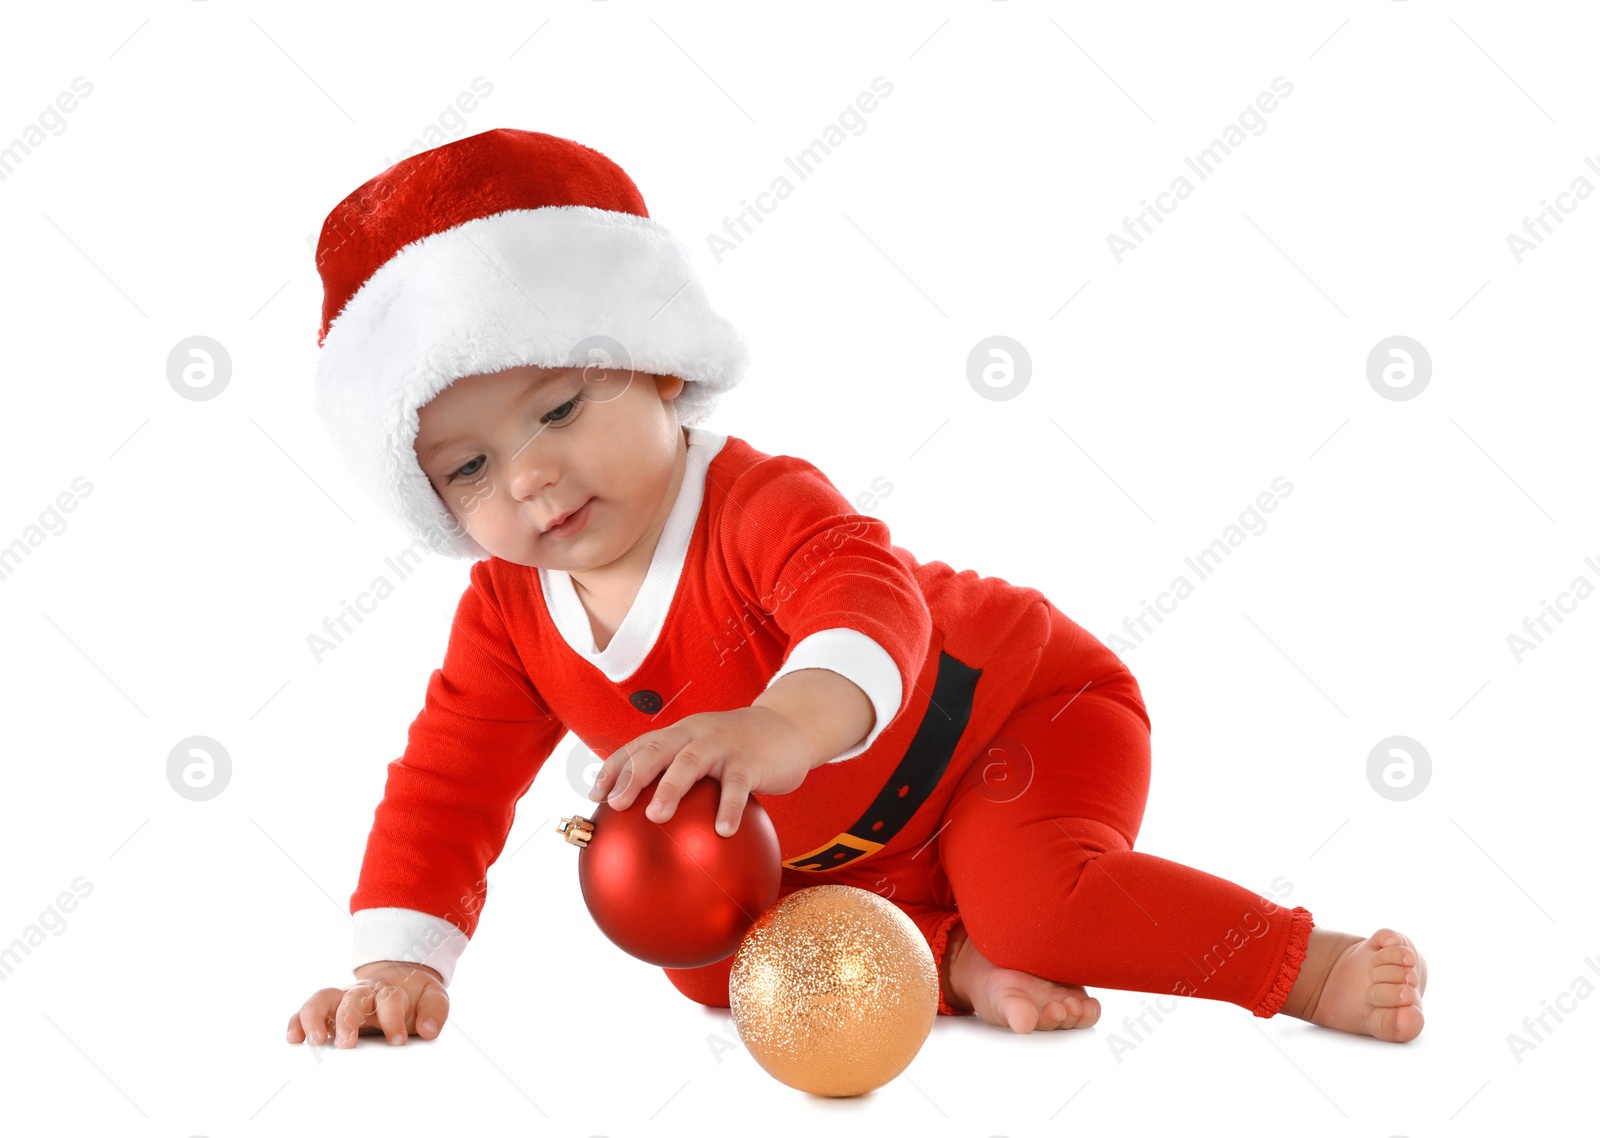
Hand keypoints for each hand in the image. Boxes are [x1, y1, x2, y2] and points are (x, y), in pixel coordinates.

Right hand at [286, 960, 447, 1047]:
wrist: (398, 978)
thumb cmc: (412, 995)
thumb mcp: (432, 997)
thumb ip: (434, 1010)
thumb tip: (428, 1030)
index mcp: (389, 990)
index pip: (390, 1000)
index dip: (393, 1020)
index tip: (398, 1041)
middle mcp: (362, 992)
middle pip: (352, 999)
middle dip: (348, 1020)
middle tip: (348, 1044)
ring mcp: (341, 999)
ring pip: (322, 999)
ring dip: (315, 1018)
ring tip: (316, 1041)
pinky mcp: (326, 1010)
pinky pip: (305, 1011)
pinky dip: (296, 1022)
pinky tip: (293, 1038)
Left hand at [588, 707, 813, 835]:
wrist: (788, 727)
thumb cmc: (739, 749)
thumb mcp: (707, 754)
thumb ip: (683, 777)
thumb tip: (652, 823)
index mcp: (680, 734)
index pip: (639, 746)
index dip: (614, 768)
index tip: (594, 794)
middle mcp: (695, 734)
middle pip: (657, 749)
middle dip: (633, 776)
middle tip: (617, 804)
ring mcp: (722, 745)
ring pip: (690, 762)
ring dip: (670, 789)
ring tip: (656, 817)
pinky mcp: (749, 760)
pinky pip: (736, 785)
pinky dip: (728, 807)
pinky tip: (723, 831)